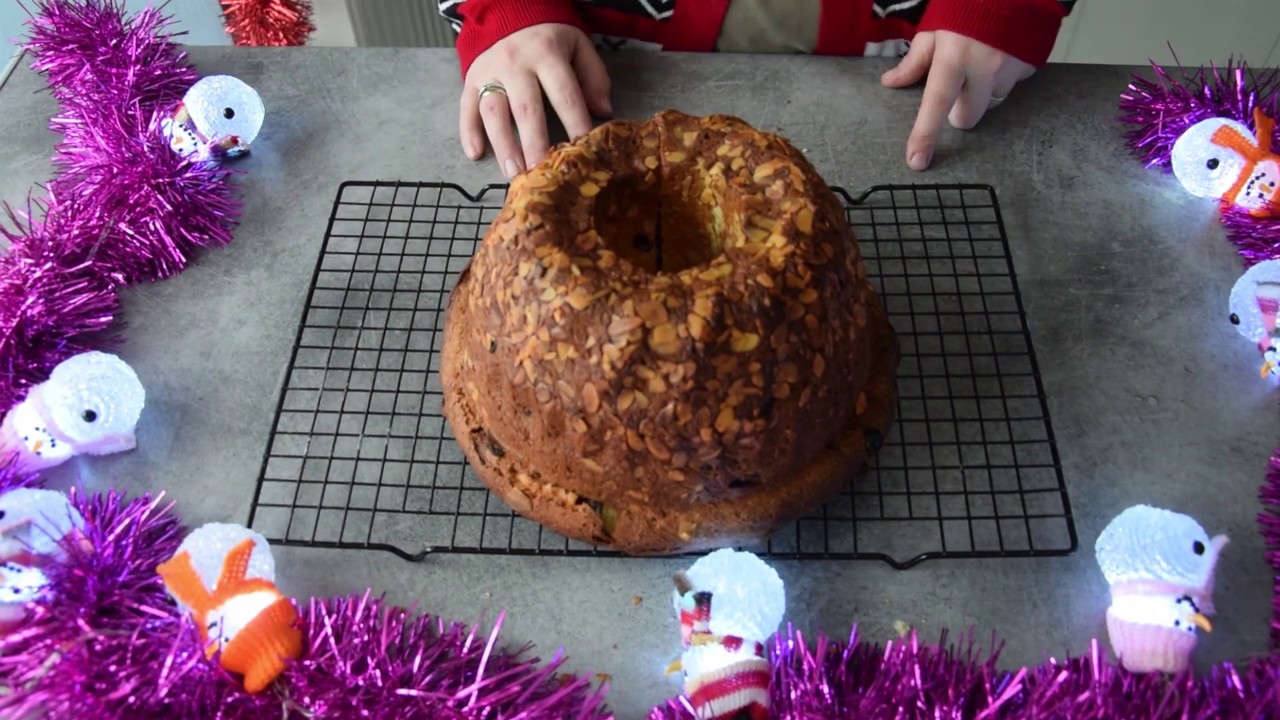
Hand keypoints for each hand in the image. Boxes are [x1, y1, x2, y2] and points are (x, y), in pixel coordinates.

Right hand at [461, 23, 611, 176]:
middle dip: (534, 144)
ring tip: (513, 172)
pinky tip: (474, 154)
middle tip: (540, 173)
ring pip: (493, 111)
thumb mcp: (578, 46)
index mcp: (547, 54)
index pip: (564, 95)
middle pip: (526, 109)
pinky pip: (466, 106)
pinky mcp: (471, 78)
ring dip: (503, 144)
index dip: (575, 124)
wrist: (509, 12)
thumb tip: (603, 111)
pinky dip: (468, 131)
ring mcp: (490, 72)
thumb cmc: (550, 38)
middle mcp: (515, 64)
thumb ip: (594, 76)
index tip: (581, 154)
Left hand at [882, 30, 1034, 170]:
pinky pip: (1011, 87)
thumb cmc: (966, 6)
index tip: (917, 162)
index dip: (925, 135)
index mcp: (954, 58)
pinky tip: (1000, 57)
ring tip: (981, 62)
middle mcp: (984, 69)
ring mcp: (1010, 71)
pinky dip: (1002, 79)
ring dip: (981, 93)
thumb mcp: (935, 29)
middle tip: (957, 86)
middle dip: (958, 110)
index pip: (935, 105)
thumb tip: (890, 82)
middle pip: (966, 118)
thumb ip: (915, 60)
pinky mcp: (1029, 68)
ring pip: (990, 103)